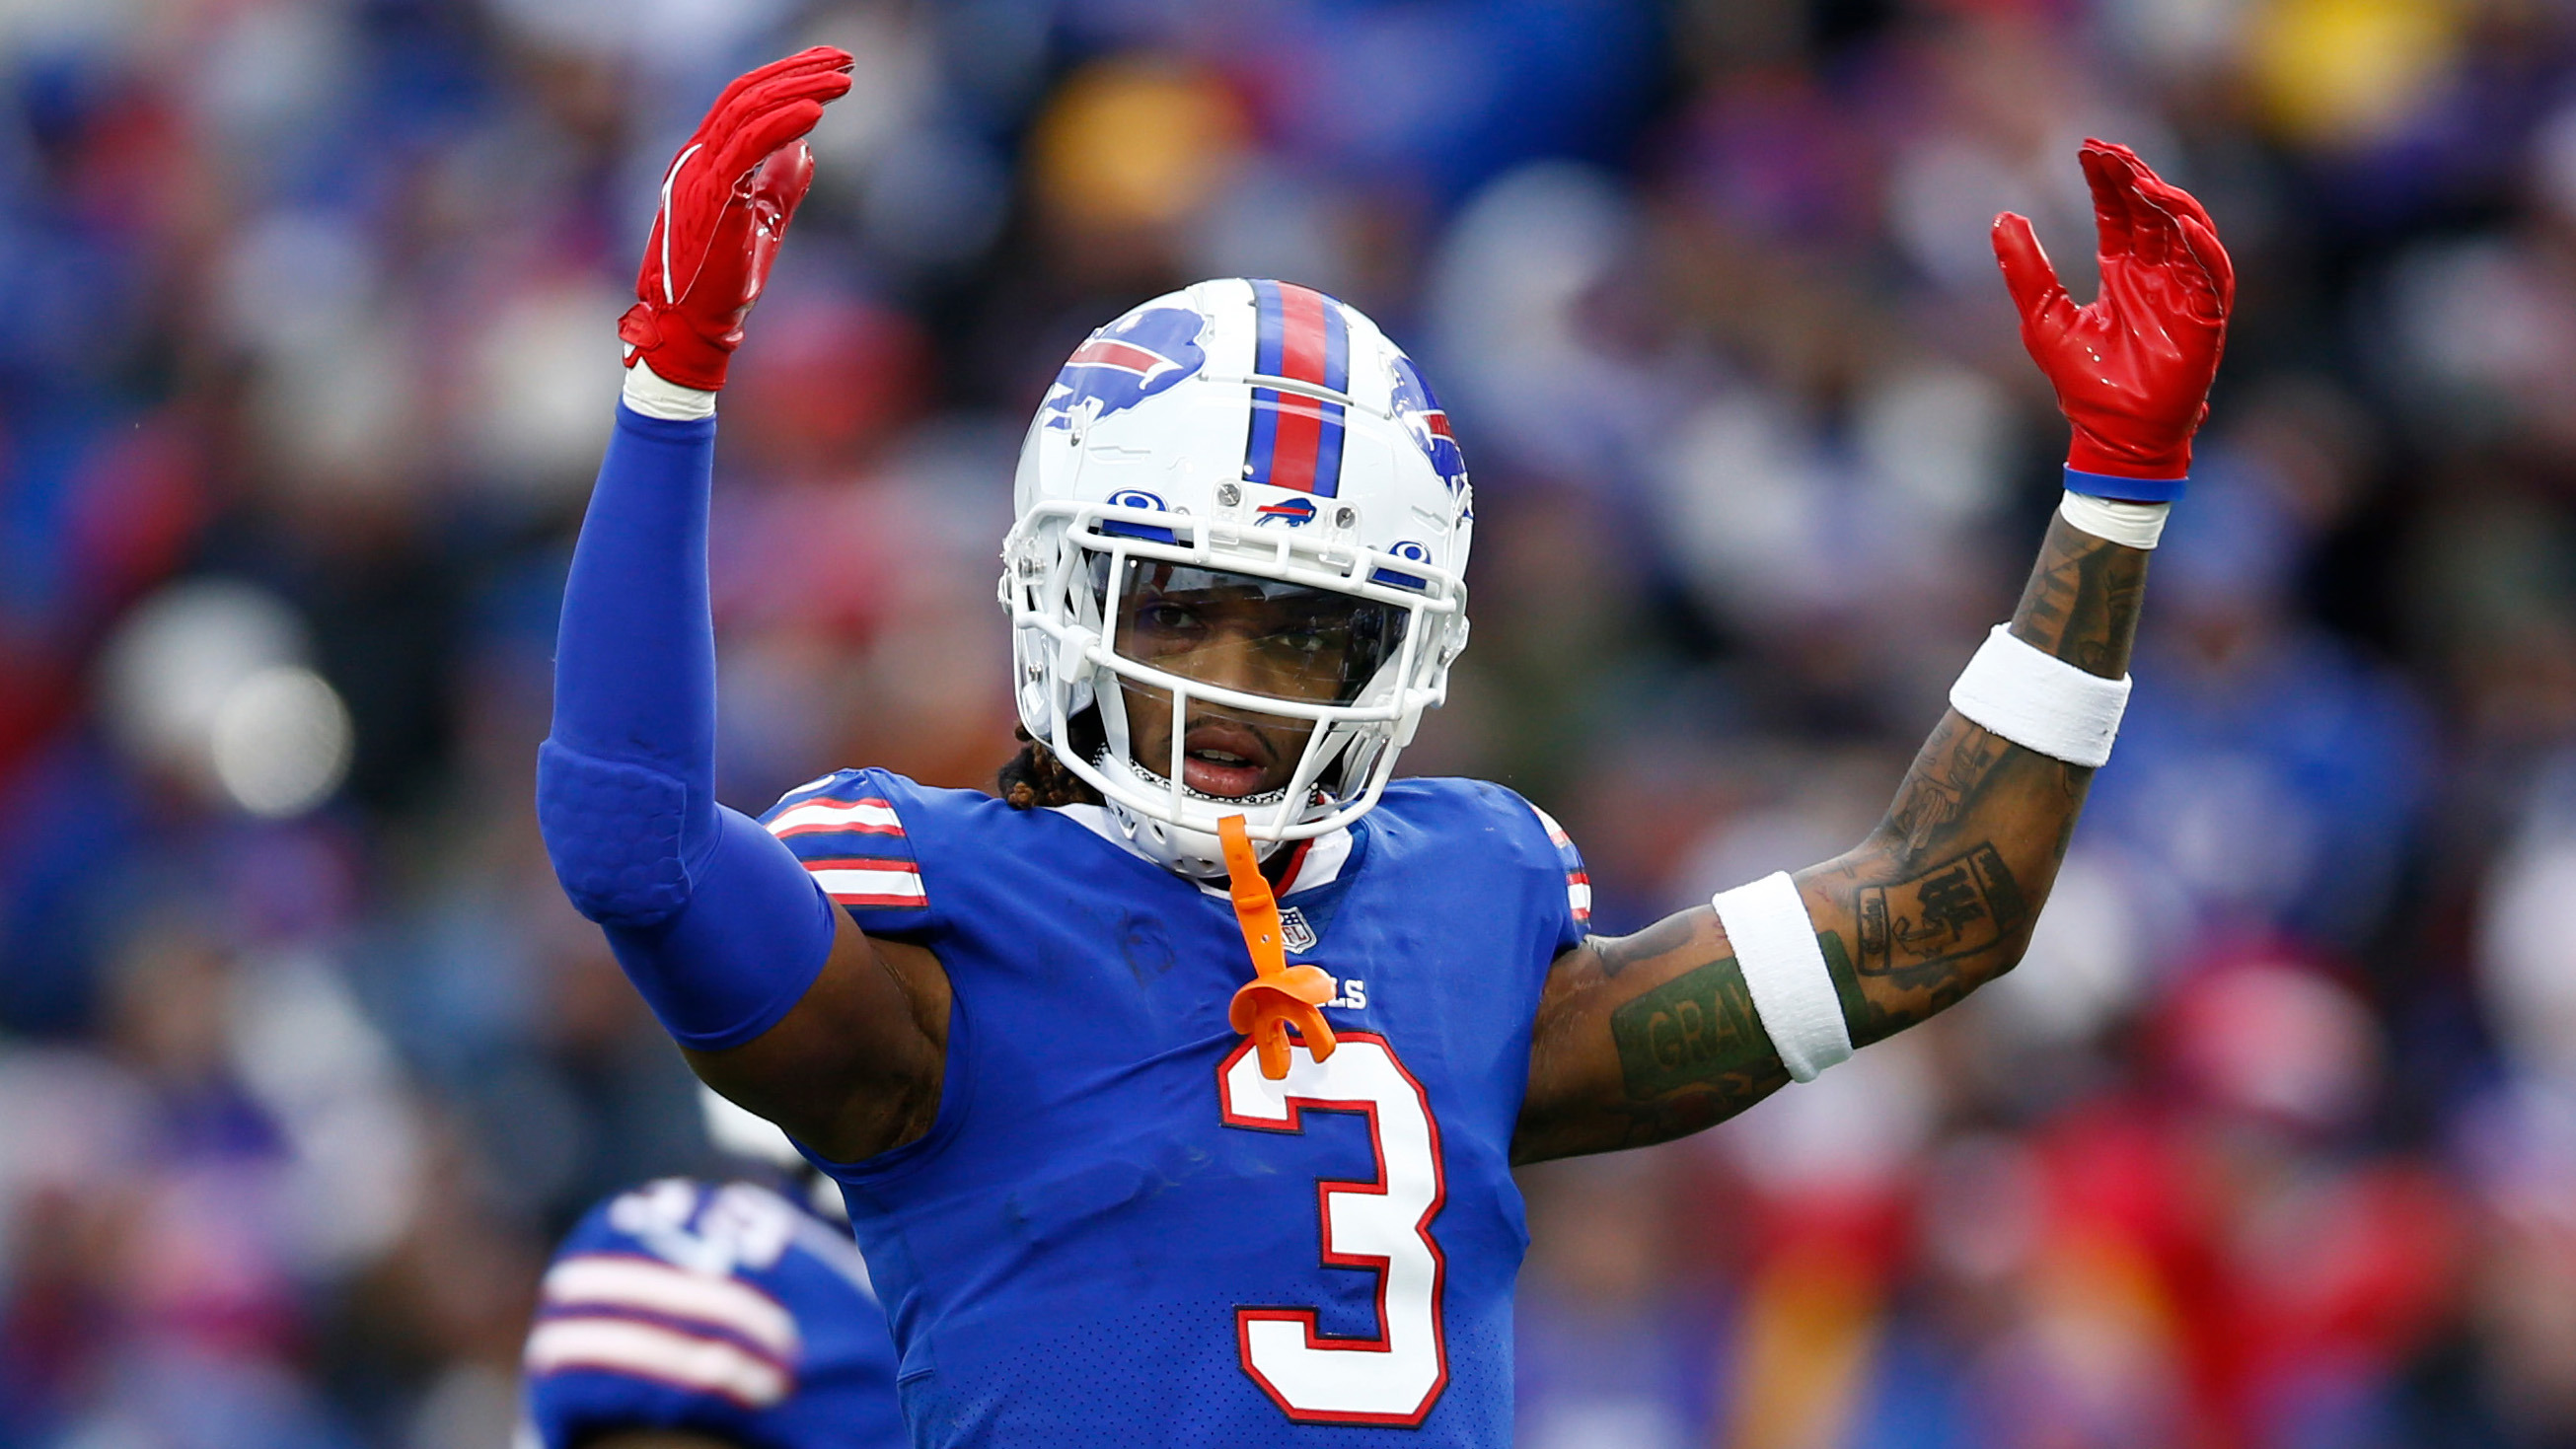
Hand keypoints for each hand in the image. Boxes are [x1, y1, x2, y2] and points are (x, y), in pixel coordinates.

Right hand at [618, 47, 853, 390]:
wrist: (693, 325)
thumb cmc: (722, 282)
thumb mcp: (761, 221)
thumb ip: (778, 183)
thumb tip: (804, 148)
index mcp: (707, 159)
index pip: (745, 99)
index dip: (787, 76)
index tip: (831, 68)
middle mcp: (698, 156)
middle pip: (748, 92)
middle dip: (799, 71)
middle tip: (844, 60)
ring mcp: (700, 172)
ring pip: (749, 109)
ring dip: (800, 90)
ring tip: (843, 82)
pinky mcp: (711, 195)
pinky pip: (746, 144)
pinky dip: (781, 123)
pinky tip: (815, 111)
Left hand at [1993, 140, 2232, 486]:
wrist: (2111, 435)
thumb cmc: (2083, 384)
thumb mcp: (2043, 317)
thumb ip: (2025, 269)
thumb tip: (2001, 217)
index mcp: (2122, 273)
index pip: (2120, 213)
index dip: (2107, 180)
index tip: (2087, 149)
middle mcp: (2158, 276)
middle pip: (2153, 211)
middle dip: (2134, 176)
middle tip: (2109, 149)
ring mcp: (2186, 294)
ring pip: (2188, 232)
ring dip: (2168, 202)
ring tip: (2140, 179)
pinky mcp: (2208, 319)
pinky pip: (2214, 274)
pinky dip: (2202, 247)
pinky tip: (2182, 222)